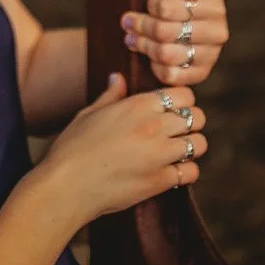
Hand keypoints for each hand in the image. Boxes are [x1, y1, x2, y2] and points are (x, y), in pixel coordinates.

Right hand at [29, 73, 210, 224]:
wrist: (65, 186)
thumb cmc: (72, 148)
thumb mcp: (88, 114)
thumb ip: (111, 95)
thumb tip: (119, 78)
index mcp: (137, 105)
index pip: (184, 94)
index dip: (182, 102)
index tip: (172, 112)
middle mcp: (153, 126)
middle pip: (197, 117)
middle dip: (190, 124)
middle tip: (176, 133)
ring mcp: (159, 154)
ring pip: (199, 144)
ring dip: (191, 148)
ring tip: (176, 153)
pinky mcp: (160, 181)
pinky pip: (191, 172)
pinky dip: (185, 173)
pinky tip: (171, 173)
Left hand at [120, 0, 227, 87]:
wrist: (197, 15)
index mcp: (216, 6)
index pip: (168, 8)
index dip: (153, 5)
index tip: (148, 4)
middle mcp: (218, 33)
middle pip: (163, 32)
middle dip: (142, 25)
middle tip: (128, 21)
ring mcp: (210, 56)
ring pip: (165, 54)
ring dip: (144, 45)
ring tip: (132, 37)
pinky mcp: (200, 74)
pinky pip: (170, 75)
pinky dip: (156, 66)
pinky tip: (150, 55)